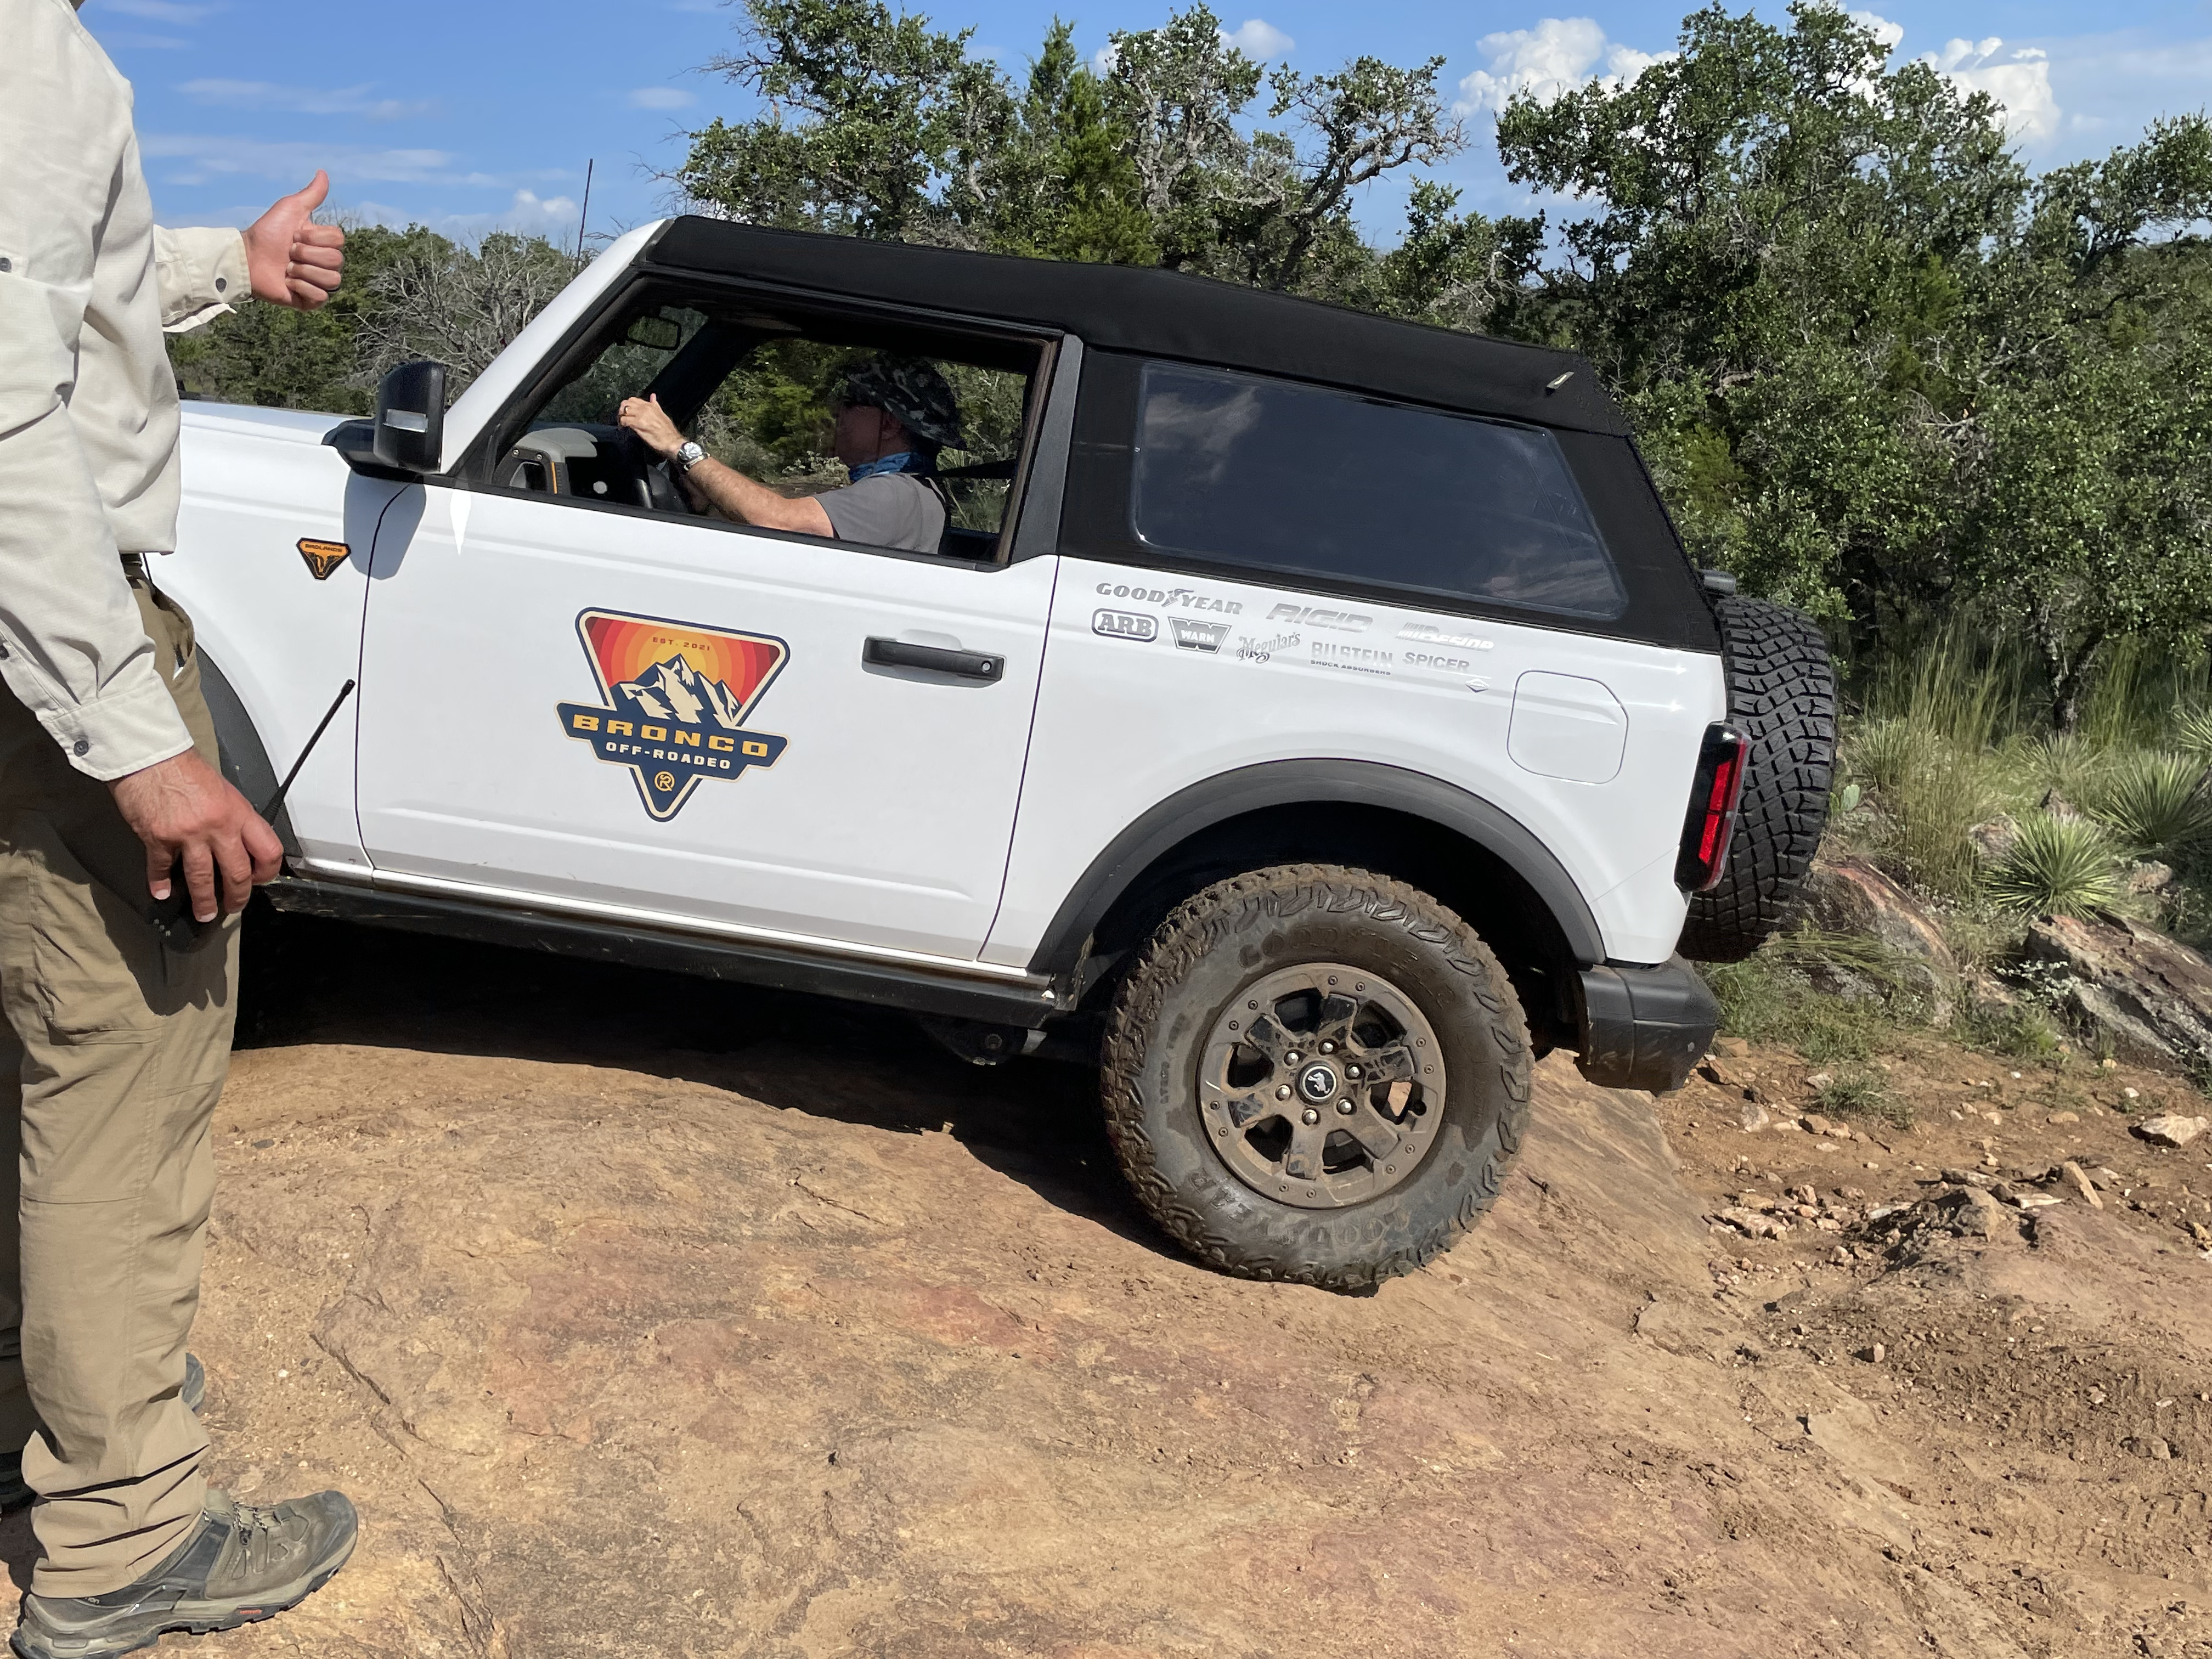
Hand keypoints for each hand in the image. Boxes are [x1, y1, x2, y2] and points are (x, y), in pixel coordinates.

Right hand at [108, 751, 283, 922]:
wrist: (149, 755)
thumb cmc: (184, 768)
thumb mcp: (223, 790)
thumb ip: (232, 818)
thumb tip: (237, 843)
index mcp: (239, 813)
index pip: (268, 851)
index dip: (266, 871)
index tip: (259, 880)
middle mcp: (218, 826)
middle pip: (237, 873)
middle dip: (237, 896)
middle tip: (233, 906)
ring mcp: (188, 834)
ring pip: (202, 878)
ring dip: (204, 901)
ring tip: (205, 913)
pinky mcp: (158, 837)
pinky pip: (162, 868)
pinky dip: (161, 884)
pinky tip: (161, 893)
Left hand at [244, 171, 345, 310]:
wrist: (248, 258)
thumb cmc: (266, 233)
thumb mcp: (289, 208)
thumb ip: (310, 195)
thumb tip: (323, 172)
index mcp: (324, 243)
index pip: (338, 240)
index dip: (315, 238)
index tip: (294, 236)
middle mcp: (325, 263)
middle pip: (336, 260)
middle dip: (307, 255)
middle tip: (288, 253)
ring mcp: (319, 283)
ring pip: (331, 279)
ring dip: (304, 271)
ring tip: (286, 269)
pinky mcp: (311, 301)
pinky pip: (321, 296)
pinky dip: (302, 288)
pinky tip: (288, 283)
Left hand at [619, 393, 685, 457]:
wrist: (671, 440)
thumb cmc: (668, 430)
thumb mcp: (662, 413)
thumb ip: (655, 405)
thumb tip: (653, 396)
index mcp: (650, 405)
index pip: (633, 400)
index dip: (628, 405)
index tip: (627, 412)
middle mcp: (645, 408)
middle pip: (626, 403)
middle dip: (622, 410)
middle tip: (621, 417)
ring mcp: (641, 415)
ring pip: (624, 410)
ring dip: (621, 416)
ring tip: (622, 422)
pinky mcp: (638, 423)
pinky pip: (625, 420)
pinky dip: (622, 423)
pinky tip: (624, 427)